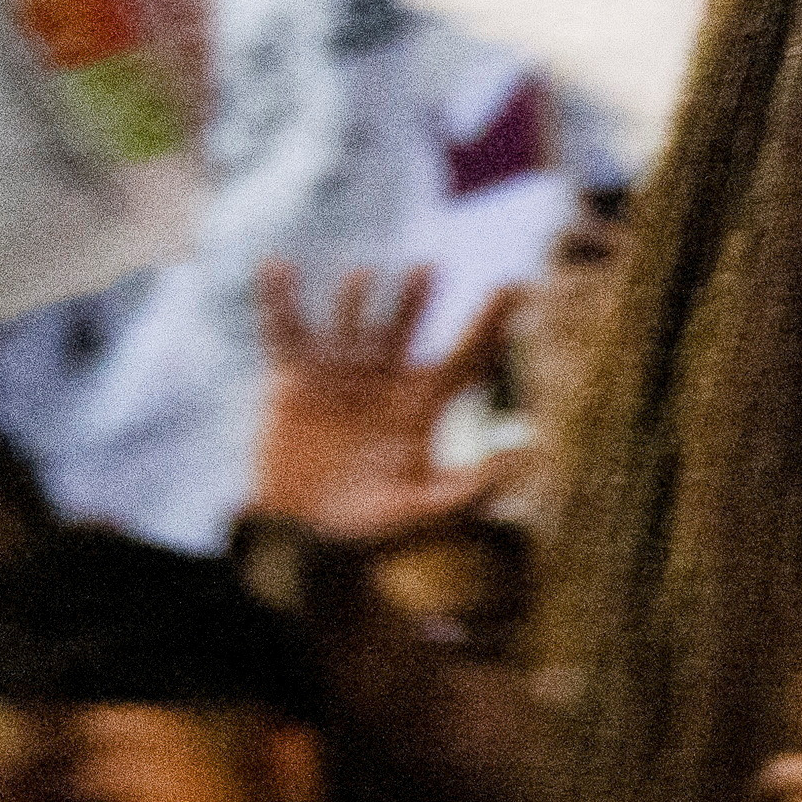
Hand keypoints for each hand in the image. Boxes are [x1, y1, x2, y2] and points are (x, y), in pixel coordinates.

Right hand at [249, 265, 527, 544]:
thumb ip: (472, 488)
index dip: (491, 322)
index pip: (466, 357)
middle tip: (430, 270)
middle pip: (405, 329)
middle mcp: (384, 380)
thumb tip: (525, 456)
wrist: (306, 536)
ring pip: (351, 322)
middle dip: (416, 301)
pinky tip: (277, 266)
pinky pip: (286, 330)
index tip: (516, 286)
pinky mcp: (295, 379)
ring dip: (356, 299)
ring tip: (363, 277)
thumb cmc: (372, 529)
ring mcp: (339, 374)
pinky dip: (280, 298)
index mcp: (423, 405)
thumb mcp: (426, 511)